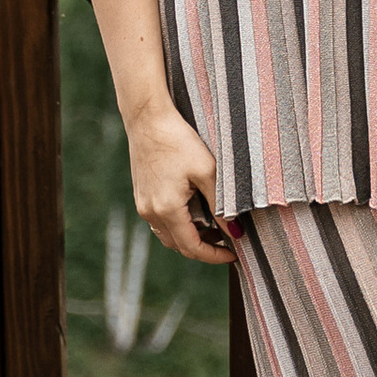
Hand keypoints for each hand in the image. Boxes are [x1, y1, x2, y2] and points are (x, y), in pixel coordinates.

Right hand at [125, 106, 231, 266]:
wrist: (148, 120)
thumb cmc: (179, 141)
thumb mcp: (207, 172)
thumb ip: (221, 205)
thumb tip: (235, 231)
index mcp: (167, 210)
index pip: (192, 248)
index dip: (215, 255)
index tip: (235, 254)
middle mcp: (150, 213)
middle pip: (179, 246)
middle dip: (205, 248)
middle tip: (229, 242)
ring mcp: (143, 205)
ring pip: (169, 236)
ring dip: (191, 238)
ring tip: (216, 229)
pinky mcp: (141, 196)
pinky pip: (160, 223)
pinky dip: (179, 226)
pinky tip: (196, 214)